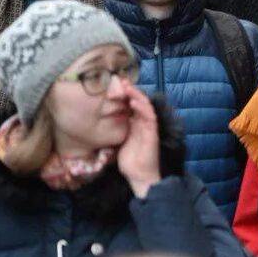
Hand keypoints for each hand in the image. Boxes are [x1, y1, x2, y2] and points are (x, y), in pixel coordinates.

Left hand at [116, 80, 160, 198]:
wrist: (140, 176)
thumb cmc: (130, 161)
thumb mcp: (120, 141)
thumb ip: (118, 130)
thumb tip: (105, 121)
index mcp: (136, 124)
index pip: (132, 105)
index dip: (126, 95)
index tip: (116, 86)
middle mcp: (143, 123)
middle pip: (139, 102)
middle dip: (131, 91)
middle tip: (122, 81)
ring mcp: (149, 127)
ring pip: (145, 106)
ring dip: (137, 95)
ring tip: (128, 87)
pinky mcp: (152, 132)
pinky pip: (149, 117)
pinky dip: (143, 108)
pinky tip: (134, 102)